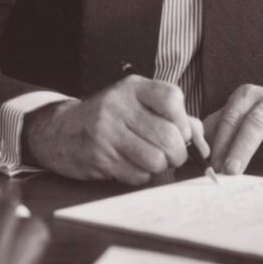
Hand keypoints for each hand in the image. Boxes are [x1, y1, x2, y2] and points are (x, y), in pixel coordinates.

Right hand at [23, 76, 204, 184]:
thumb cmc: (109, 118)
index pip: (172, 98)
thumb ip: (173, 117)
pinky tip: (130, 164)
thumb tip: (202, 142)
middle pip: (168, 136)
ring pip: (156, 160)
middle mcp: (119, 106)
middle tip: (171, 155)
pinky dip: (141, 175)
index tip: (180, 132)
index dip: (183, 121)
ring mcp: (107, 132)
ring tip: (150, 160)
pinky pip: (137, 175)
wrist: (60, 130)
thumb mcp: (137, 104)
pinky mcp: (99, 157)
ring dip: (159, 167)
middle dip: (177, 153)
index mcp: (132, 88)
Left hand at [205, 85, 262, 173]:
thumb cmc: (261, 121)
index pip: (231, 118)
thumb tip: (192, 149)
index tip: (214, 166)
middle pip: (255, 124)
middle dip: (241, 149)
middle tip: (230, 171)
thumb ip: (215, 130)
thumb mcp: (237, 118)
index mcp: (248, 96)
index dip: (222, 143)